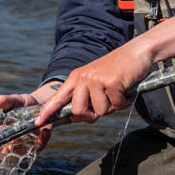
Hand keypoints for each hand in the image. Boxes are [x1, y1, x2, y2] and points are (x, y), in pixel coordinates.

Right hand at [0, 82, 58, 149]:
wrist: (42, 106)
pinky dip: (41, 140)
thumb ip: (8, 101)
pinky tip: (45, 131)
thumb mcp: (15, 100)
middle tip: (12, 140)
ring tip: (30, 133)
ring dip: (25, 145)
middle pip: (3, 151)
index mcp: (0, 130)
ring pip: (21, 152)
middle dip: (6, 150)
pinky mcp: (36, 145)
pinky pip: (37, 147)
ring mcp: (23, 144)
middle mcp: (10, 140)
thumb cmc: (23, 104)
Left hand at [36, 43, 151, 125]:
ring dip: (113, 106)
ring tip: (118, 92)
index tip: (38, 122)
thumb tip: (78, 117)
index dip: (48, 111)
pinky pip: (116, 105)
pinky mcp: (110, 82)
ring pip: (100, 111)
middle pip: (78, 111)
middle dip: (92, 115)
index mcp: (76, 78)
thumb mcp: (96, 81)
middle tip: (105, 106)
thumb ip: (86, 97)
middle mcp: (82, 78)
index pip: (58, 97)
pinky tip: (126, 89)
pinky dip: (124, 101)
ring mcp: (95, 79)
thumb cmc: (118, 70)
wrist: (136, 52)